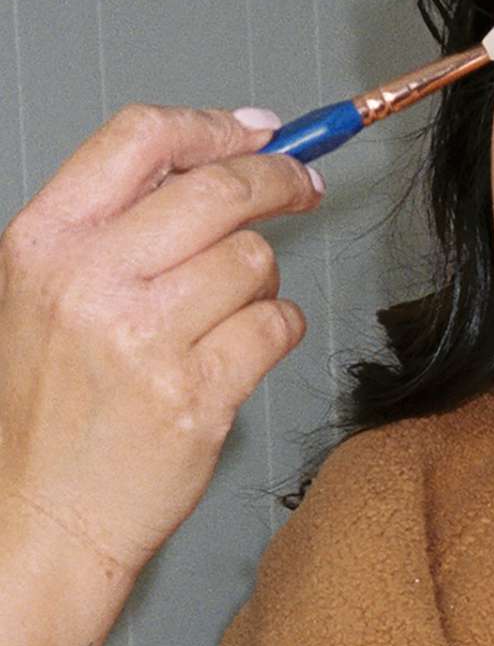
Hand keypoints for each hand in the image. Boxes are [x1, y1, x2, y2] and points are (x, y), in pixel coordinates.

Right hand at [0, 104, 322, 576]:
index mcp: (46, 242)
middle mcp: (90, 280)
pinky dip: (276, 330)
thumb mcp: (50, 290)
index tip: (261, 131)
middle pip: (221, 188)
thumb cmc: (52, 405)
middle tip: (303, 186)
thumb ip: (125, 220)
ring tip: (225, 313)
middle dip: (280, 179)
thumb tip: (230, 149)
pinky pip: (278, 324)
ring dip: (263, 279)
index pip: (141, 137)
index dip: (216, 126)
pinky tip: (238, 352)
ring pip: (257, 259)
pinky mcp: (196, 391)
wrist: (38, 519)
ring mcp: (144, 338)